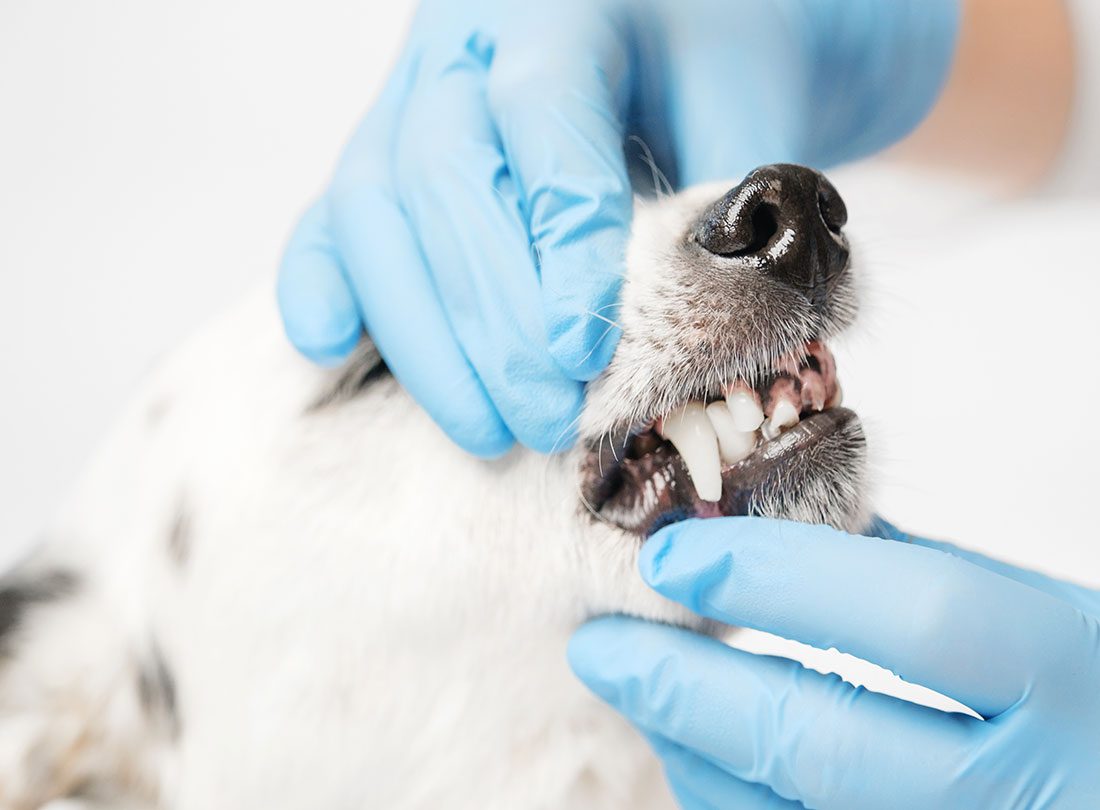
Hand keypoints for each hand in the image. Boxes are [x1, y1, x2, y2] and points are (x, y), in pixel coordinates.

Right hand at [278, 0, 957, 456]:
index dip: (559, 240)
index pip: (543, 114)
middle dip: (493, 317)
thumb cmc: (709, 88)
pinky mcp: (375, 165)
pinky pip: (324, 223)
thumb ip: (716, 211)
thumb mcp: (741, 127)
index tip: (582, 351)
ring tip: (486, 429)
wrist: (679, 53)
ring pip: (369, 210)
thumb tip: (697, 336)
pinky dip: (321, 288)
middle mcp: (465, 51)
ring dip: (423, 337)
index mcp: (563, 10)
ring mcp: (404, 105)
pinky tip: (332, 348)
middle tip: (547, 418)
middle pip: (440, 173)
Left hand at [569, 517, 1099, 808]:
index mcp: (1072, 673)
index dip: (780, 579)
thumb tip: (770, 524)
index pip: (916, 617)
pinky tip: (697, 755)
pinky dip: (732, 801)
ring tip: (635, 692)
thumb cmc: (1089, 686)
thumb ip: (916, 572)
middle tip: (599, 645)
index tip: (672, 554)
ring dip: (692, 753)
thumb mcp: (1039, 612)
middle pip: (824, 744)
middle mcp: (1035, 788)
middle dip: (689, 690)